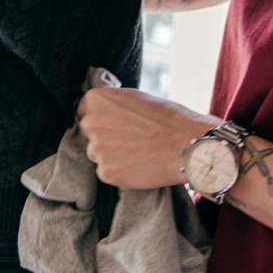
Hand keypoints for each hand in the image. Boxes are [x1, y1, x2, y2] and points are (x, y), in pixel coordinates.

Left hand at [77, 87, 215, 190]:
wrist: (188, 145)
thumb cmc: (169, 119)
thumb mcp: (136, 99)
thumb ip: (113, 106)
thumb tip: (101, 112)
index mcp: (95, 99)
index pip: (84, 112)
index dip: (102, 121)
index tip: (117, 126)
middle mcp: (90, 123)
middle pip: (90, 136)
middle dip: (106, 140)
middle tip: (132, 141)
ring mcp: (96, 149)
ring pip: (98, 156)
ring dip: (113, 157)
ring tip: (139, 153)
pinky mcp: (105, 172)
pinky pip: (107, 173)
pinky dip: (121, 173)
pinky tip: (140, 166)